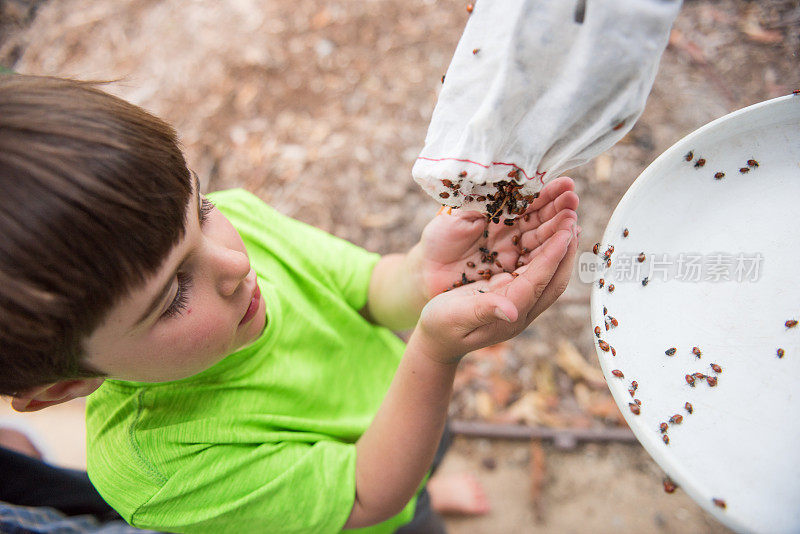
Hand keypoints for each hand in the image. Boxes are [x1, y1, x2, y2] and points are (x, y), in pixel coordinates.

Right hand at [409, 180, 578, 363]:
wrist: (438, 340)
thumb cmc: (440, 328)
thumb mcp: (456, 318)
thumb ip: (483, 312)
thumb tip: (512, 312)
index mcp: (509, 314)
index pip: (538, 282)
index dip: (552, 257)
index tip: (566, 232)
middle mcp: (521, 307)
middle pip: (553, 278)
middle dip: (566, 248)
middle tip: (573, 217)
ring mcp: (520, 299)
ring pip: (549, 271)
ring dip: (559, 245)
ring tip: (568, 217)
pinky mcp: (514, 291)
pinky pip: (537, 268)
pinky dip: (546, 247)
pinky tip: (549, 229)